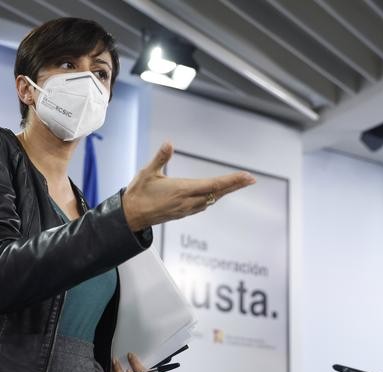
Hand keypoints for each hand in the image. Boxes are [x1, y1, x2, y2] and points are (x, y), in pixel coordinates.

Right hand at [122, 142, 255, 230]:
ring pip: (212, 200)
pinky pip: (203, 204)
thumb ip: (160, 158)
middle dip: (235, 185)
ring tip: (238, 184)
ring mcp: (186, 209)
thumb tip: (169, 143)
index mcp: (181, 190)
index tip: (246, 176)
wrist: (130, 217)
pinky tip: (216, 194)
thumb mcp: (147, 172)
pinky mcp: (182, 213)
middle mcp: (187, 201)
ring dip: (225, 191)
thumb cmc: (138, 194)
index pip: (213, 185)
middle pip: (217, 193)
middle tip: (251, 179)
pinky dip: (214, 197)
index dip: (231, 180)